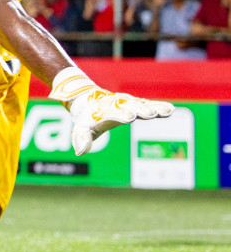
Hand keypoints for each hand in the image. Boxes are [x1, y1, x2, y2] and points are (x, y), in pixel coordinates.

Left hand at [49, 70, 174, 155]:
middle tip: (149, 113)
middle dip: (139, 110)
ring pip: (140, 105)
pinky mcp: (135, 104)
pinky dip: (158, 107)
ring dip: (152, 108)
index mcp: (102, 111)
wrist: (88, 99)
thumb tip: (80, 152)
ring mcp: (127, 104)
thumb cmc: (85, 117)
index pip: (111, 113)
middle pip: (129, 107)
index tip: (129, 116)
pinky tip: (170, 110)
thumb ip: (81, 138)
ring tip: (164, 111)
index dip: (120, 115)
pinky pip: (148, 105)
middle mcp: (117, 105)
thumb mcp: (80, 128)